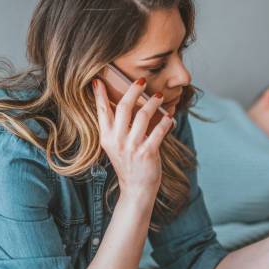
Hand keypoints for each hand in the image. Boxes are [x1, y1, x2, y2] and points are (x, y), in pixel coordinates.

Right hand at [92, 77, 172, 207]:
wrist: (136, 189)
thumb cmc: (129, 164)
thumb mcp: (116, 146)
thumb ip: (117, 128)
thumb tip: (123, 104)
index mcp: (107, 137)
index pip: (101, 111)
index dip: (100, 95)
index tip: (98, 79)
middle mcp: (117, 141)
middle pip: (123, 108)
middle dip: (132, 90)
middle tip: (141, 80)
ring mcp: (132, 147)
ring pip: (142, 116)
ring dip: (153, 103)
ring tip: (159, 96)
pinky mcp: (147, 153)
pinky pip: (158, 131)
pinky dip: (165, 122)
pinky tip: (169, 116)